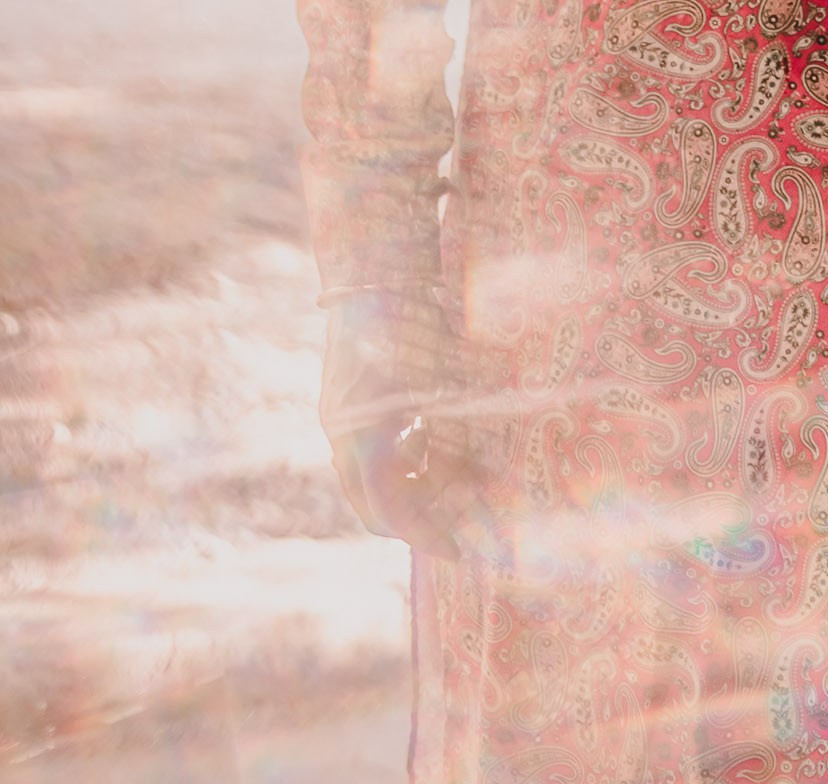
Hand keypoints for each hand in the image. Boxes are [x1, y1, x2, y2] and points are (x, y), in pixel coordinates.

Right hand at [319, 296, 507, 566]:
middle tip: (458, 520)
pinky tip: (425, 437)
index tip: (457, 552)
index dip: (427, 535)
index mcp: (369, 435)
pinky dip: (396, 461)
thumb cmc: (418, 323)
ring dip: (409, 488)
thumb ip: (460, 435)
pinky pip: (364, 456)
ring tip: (451, 474)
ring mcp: (336, 423)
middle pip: (375, 508)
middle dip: (417, 520)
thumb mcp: (447, 380)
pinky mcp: (338, 409)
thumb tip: (491, 483)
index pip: (393, 510)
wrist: (373, 276)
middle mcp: (344, 437)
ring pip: (369, 484)